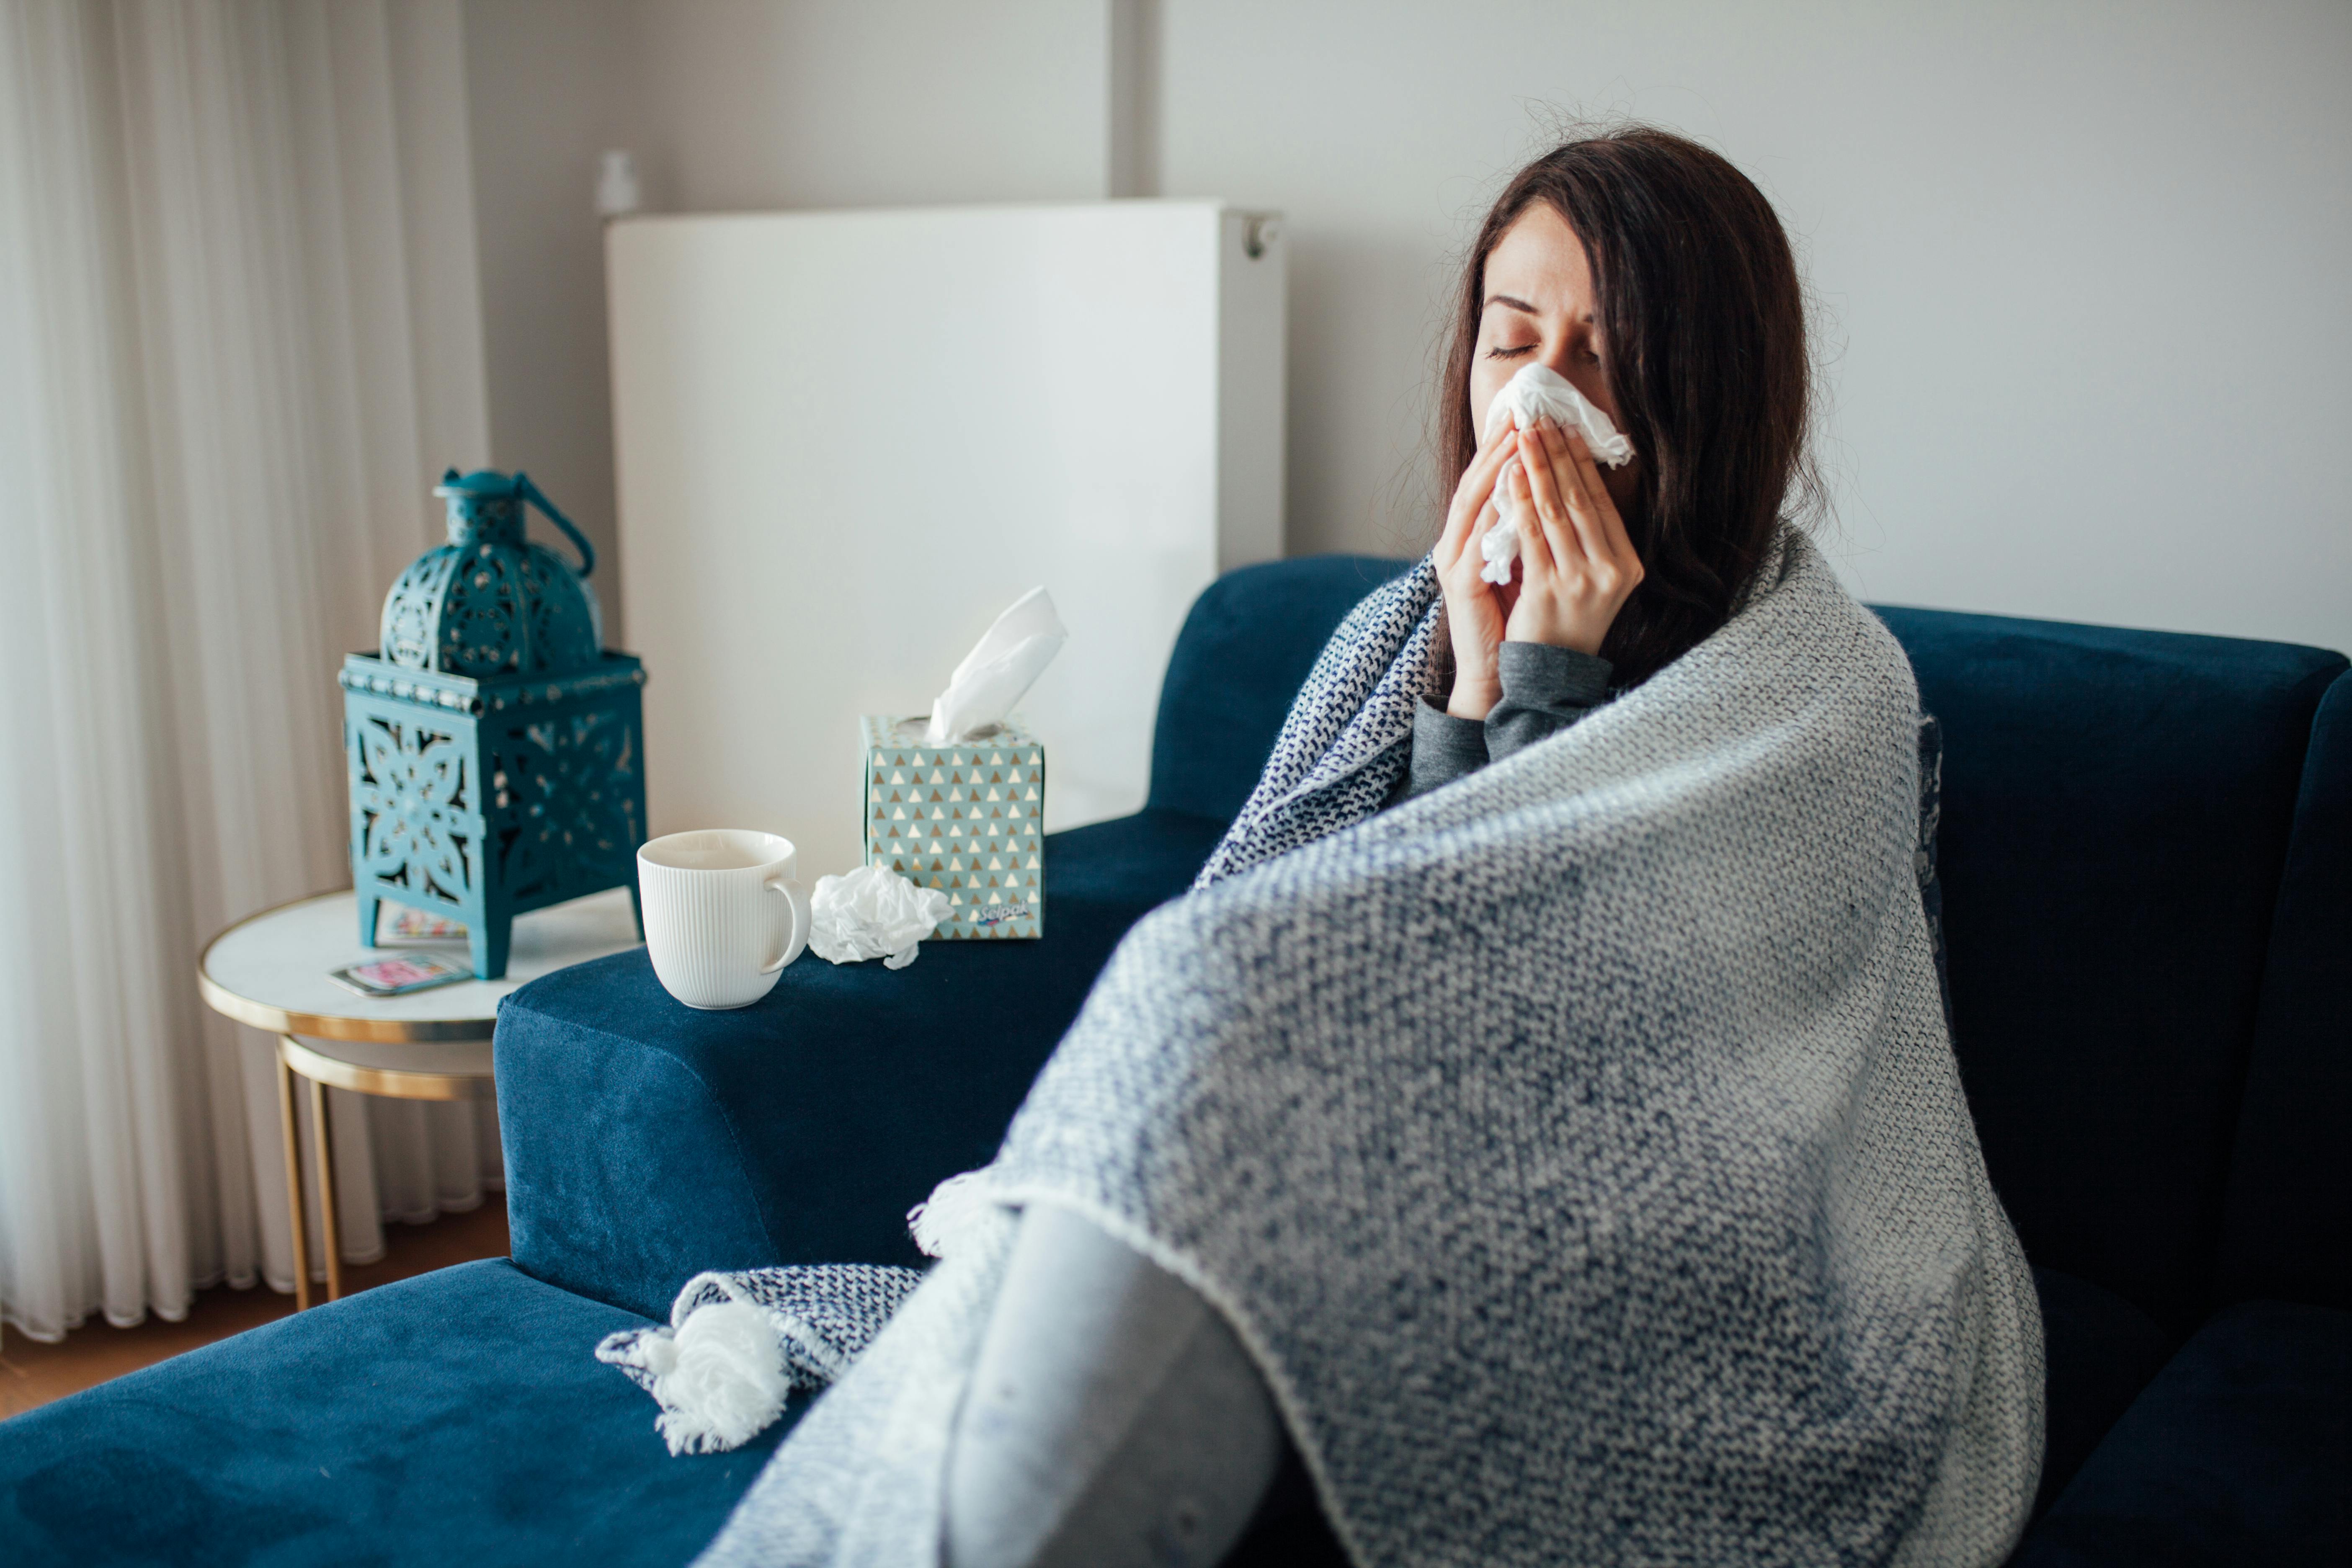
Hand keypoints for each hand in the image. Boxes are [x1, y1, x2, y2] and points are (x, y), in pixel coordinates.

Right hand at [1432, 418, 1520, 718]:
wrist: (1497, 673)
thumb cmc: (1513, 621)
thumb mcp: (1522, 565)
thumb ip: (1528, 531)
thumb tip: (1555, 492)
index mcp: (1469, 537)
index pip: (1486, 481)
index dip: (1503, 447)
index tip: (1526, 415)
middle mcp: (1456, 543)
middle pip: (1475, 483)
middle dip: (1499, 446)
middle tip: (1521, 413)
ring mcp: (1454, 562)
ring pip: (1472, 503)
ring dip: (1495, 468)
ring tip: (1517, 438)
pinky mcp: (1462, 584)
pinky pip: (1478, 540)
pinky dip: (1493, 511)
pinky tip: (1509, 488)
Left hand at [1499, 419, 1642, 656]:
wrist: (1549, 674)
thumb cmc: (1565, 621)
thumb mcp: (1592, 579)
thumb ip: (1589, 539)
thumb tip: (1574, 480)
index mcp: (1627, 565)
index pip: (1601, 502)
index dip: (1581, 462)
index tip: (1564, 428)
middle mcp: (1611, 572)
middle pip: (1580, 500)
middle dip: (1557, 454)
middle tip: (1539, 419)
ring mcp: (1582, 582)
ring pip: (1556, 511)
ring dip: (1538, 468)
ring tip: (1523, 435)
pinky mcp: (1550, 591)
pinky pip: (1532, 536)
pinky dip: (1520, 502)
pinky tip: (1511, 476)